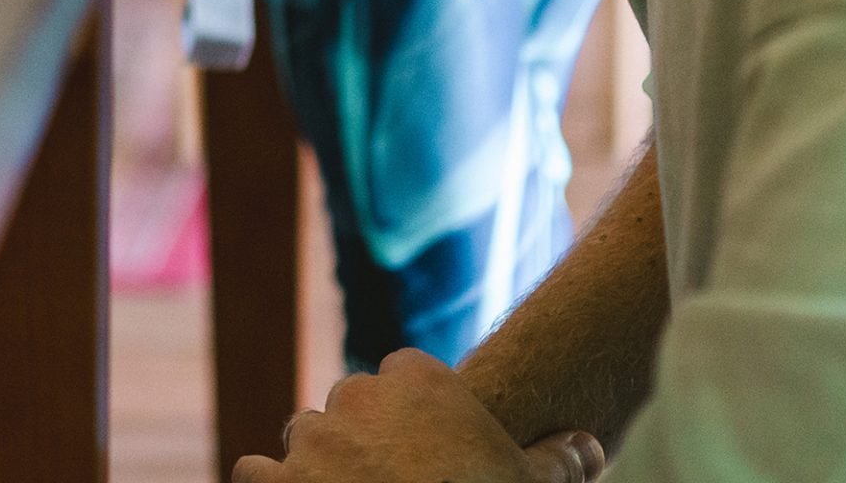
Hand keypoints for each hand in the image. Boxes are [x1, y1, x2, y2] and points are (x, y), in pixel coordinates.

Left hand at [234, 352, 606, 482]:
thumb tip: (590, 447)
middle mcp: (357, 398)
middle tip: (389, 481)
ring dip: (317, 464)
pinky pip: (256, 473)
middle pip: (352, 404)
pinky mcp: (270, 479)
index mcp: (419, 385)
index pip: (407, 374)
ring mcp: (309, 438)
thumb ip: (558, 460)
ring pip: (304, 438)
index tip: (429, 444)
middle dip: (364, 436)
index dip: (416, 411)